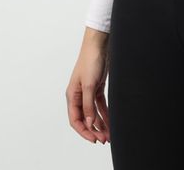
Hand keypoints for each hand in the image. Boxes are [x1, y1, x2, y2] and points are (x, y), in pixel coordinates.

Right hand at [66, 29, 110, 144]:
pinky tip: (111, 121)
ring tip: (109, 134)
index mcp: (72, 96)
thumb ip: (88, 105)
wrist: (99, 45)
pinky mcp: (97, 87)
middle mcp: (79, 95)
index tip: (94, 139)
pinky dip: (105, 113)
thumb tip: (88, 123)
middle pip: (85, 118)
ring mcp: (88, 92)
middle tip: (104, 139)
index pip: (75, 120)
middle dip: (94, 130)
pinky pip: (100, 105)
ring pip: (93, 113)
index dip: (84, 131)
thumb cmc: (90, 61)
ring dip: (100, 124)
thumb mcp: (89, 85)